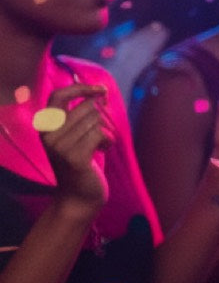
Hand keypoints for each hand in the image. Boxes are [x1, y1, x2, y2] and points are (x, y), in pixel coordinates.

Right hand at [41, 84, 113, 215]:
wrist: (79, 196)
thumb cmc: (82, 160)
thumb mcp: (76, 133)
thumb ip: (82, 113)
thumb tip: (101, 92)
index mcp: (46, 126)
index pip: (58, 95)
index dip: (81, 87)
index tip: (101, 90)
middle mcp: (48, 135)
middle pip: (88, 107)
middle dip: (101, 118)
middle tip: (98, 136)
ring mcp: (59, 147)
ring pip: (96, 120)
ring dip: (105, 131)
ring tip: (97, 146)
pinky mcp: (73, 157)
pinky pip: (100, 134)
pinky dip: (108, 141)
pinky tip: (101, 152)